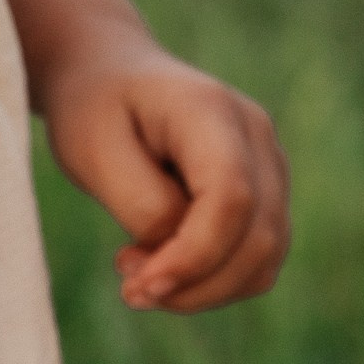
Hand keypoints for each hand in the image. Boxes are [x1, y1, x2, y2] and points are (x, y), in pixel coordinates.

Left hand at [40, 30, 289, 310]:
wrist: (110, 74)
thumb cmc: (94, 109)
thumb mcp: (93, 151)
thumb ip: (141, 204)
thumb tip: (179, 254)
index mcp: (211, 109)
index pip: (231, 197)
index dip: (193, 256)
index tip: (137, 288)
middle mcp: (256, 133)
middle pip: (258, 236)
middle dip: (195, 285)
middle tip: (128, 287)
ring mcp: (270, 162)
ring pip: (265, 257)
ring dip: (204, 289)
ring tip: (140, 272)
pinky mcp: (266, 192)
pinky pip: (258, 258)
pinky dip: (215, 281)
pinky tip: (165, 263)